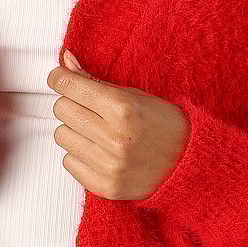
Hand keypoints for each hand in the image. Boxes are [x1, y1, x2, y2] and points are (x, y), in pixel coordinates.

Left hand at [46, 49, 189, 202]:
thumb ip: (95, 79)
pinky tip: (99, 151)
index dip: (59, 77)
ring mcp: (109, 165)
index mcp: (122, 108)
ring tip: (96, 131)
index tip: (60, 78)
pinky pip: (68, 162)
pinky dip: (80, 155)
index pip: (68, 85)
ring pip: (61, 136)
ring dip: (74, 130)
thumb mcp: (133, 94)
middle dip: (70, 103)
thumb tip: (65, 60)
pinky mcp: (105, 186)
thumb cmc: (162, 124)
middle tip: (88, 107)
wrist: (189, 164)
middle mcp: (114, 137)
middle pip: (61, 109)